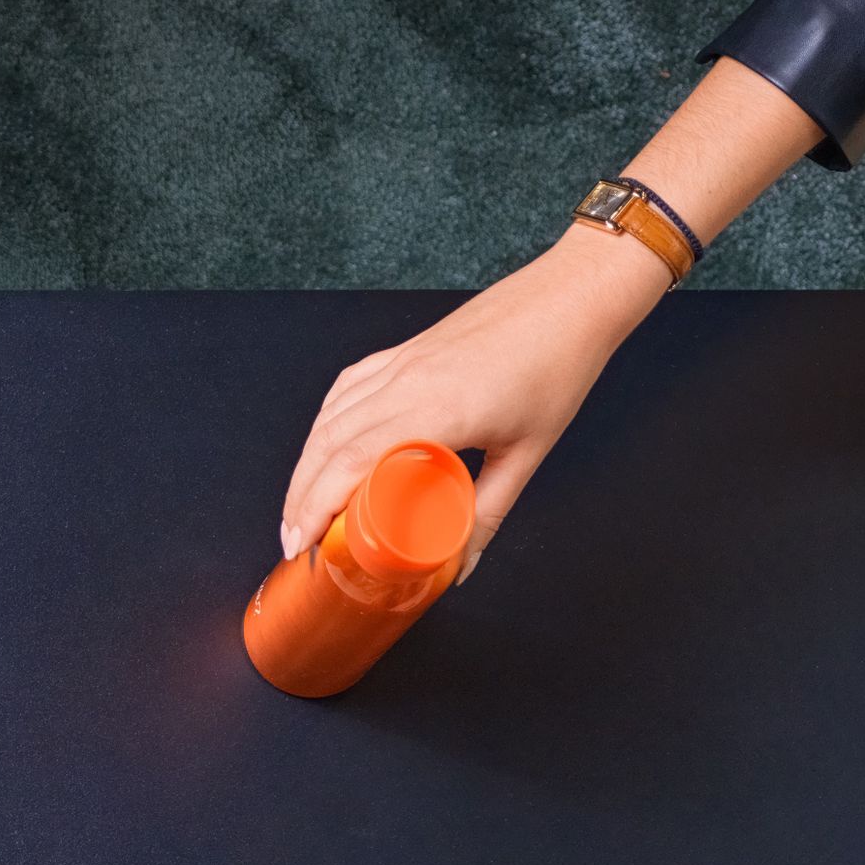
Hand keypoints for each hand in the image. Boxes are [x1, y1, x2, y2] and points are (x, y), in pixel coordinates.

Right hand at [278, 232, 665, 574]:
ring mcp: (400, 362)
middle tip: (294, 541)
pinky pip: (346, 391)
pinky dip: (325, 425)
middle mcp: (406, 382)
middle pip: (328, 445)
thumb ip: (489, 514)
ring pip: (330, 418)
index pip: (352, 462)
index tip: (302, 545)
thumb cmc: (557, 367)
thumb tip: (459, 566)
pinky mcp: (404, 351)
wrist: (570, 298)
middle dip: (301, 498)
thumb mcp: (527, 454)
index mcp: (437, 410)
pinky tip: (324, 447)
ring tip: (301, 506)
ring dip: (307, 466)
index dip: (316, 507)